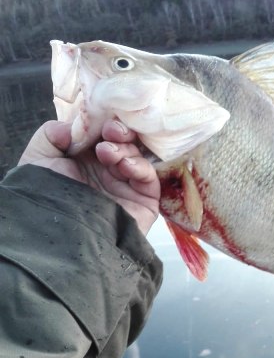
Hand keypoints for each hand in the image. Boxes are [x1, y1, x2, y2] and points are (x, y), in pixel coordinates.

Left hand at [19, 120, 159, 234]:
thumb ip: (52, 133)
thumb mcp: (39, 158)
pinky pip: (150, 178)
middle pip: (127, 144)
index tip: (101, 122)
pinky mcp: (144, 202)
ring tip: (107, 153)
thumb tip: (75, 127)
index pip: (106, 135)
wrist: (61, 235)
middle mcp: (109, 172)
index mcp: (87, 161)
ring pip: (139, 157)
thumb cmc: (48, 197)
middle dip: (120, 133)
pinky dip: (140, 167)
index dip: (106, 125)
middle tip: (110, 132)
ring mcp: (127, 186)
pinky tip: (124, 165)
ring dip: (126, 149)